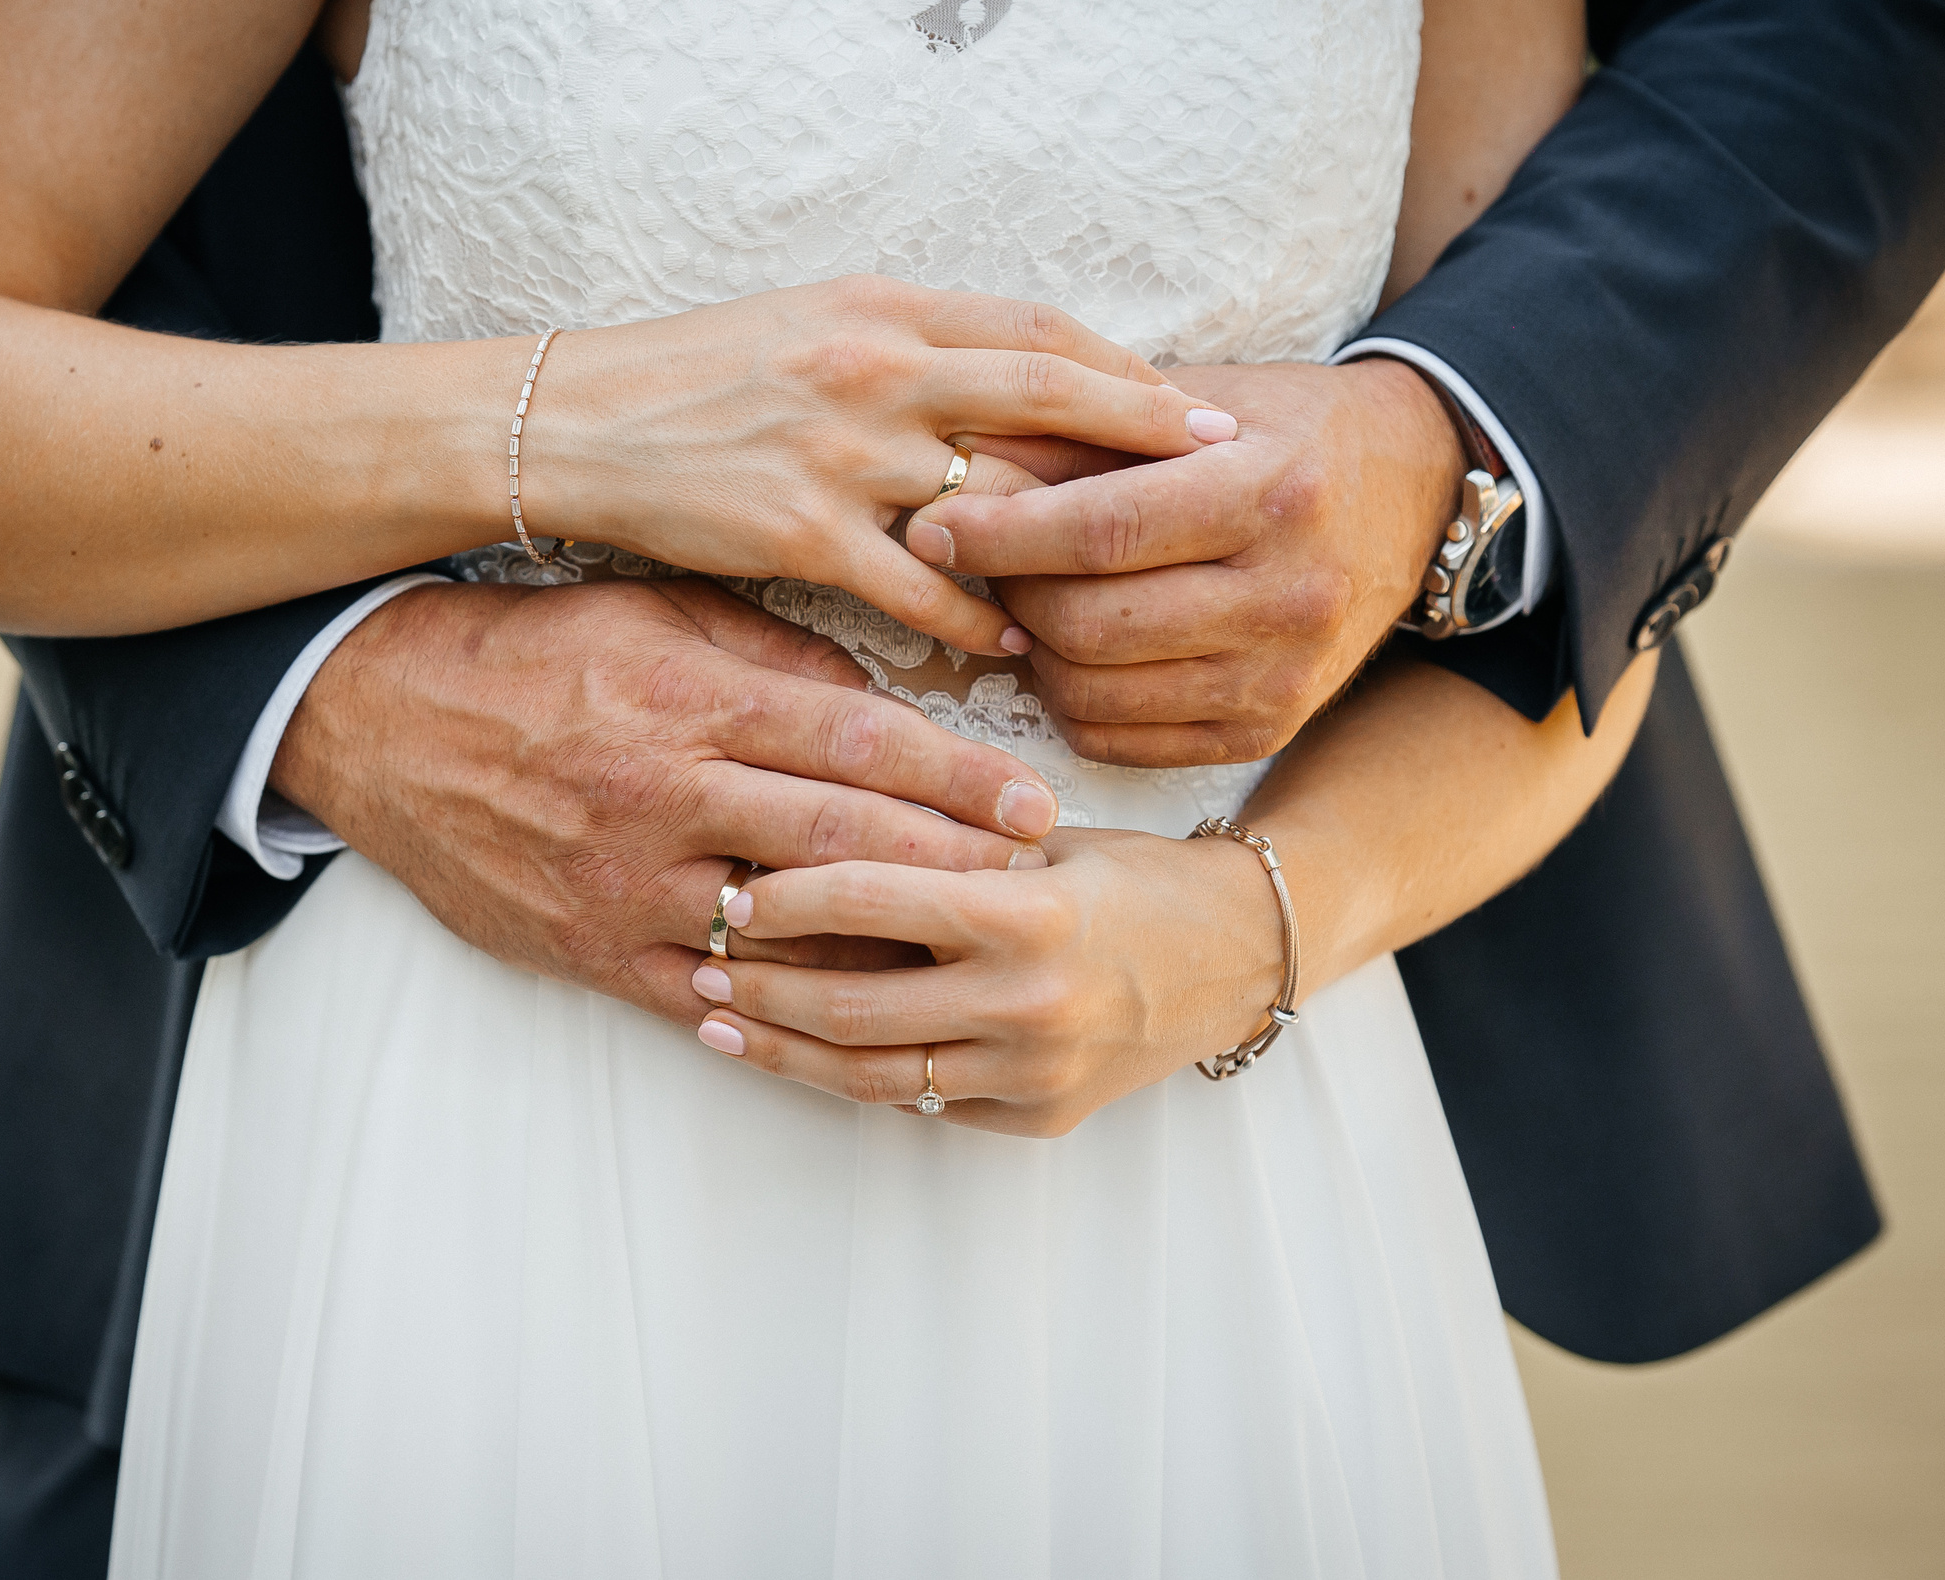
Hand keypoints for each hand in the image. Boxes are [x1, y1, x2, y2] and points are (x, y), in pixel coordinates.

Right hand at [270, 578, 1062, 1018]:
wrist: (380, 720)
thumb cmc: (529, 651)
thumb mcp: (653, 613)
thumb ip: (770, 651)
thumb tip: (881, 690)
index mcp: (691, 698)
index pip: (855, 741)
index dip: (957, 778)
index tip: (1033, 806)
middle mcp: (667, 793)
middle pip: (842, 840)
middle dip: (953, 868)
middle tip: (1040, 890)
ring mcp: (626, 881)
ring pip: (783, 931)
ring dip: (885, 950)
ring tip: (969, 963)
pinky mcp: (588, 947)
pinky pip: (701, 992)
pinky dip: (778, 1008)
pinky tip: (850, 1019)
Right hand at [527, 277, 1237, 657]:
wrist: (576, 422)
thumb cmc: (700, 374)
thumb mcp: (813, 322)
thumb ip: (913, 344)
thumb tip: (1017, 378)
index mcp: (883, 308)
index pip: (1039, 328)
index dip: (1127, 367)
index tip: (1193, 405)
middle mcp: (874, 368)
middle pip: (1048, 395)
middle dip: (1147, 433)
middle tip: (1226, 468)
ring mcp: (839, 452)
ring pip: (995, 497)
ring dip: (1070, 541)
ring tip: (1136, 577)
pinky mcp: (798, 533)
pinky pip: (917, 587)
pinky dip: (974, 618)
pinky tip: (1014, 644)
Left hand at [684, 827, 1284, 1136]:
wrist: (1242, 954)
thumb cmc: (1134, 877)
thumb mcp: (1046, 841)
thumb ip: (947, 846)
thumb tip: (816, 827)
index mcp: (1027, 915)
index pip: (875, 898)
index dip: (791, 896)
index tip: (737, 889)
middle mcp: (1028, 1002)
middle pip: (854, 1005)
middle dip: (763, 986)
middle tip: (702, 962)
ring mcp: (1033, 1070)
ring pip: (873, 1075)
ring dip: (785, 1049)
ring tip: (721, 1022)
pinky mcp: (1036, 1116)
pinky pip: (925, 1102)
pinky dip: (856, 1076)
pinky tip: (802, 1052)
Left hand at [898, 359, 1463, 763]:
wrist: (1409, 486)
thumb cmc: (1280, 429)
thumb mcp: (1195, 401)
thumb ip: (1081, 430)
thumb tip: (956, 457)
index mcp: (1274, 493)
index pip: (1104, 529)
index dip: (1001, 533)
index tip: (933, 523)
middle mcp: (1290, 595)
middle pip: (1092, 623)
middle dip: (1008, 594)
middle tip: (971, 560)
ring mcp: (1285, 676)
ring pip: (1097, 693)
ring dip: (1030, 652)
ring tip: (1018, 599)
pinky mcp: (1268, 729)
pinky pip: (1124, 740)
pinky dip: (1070, 700)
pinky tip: (1066, 649)